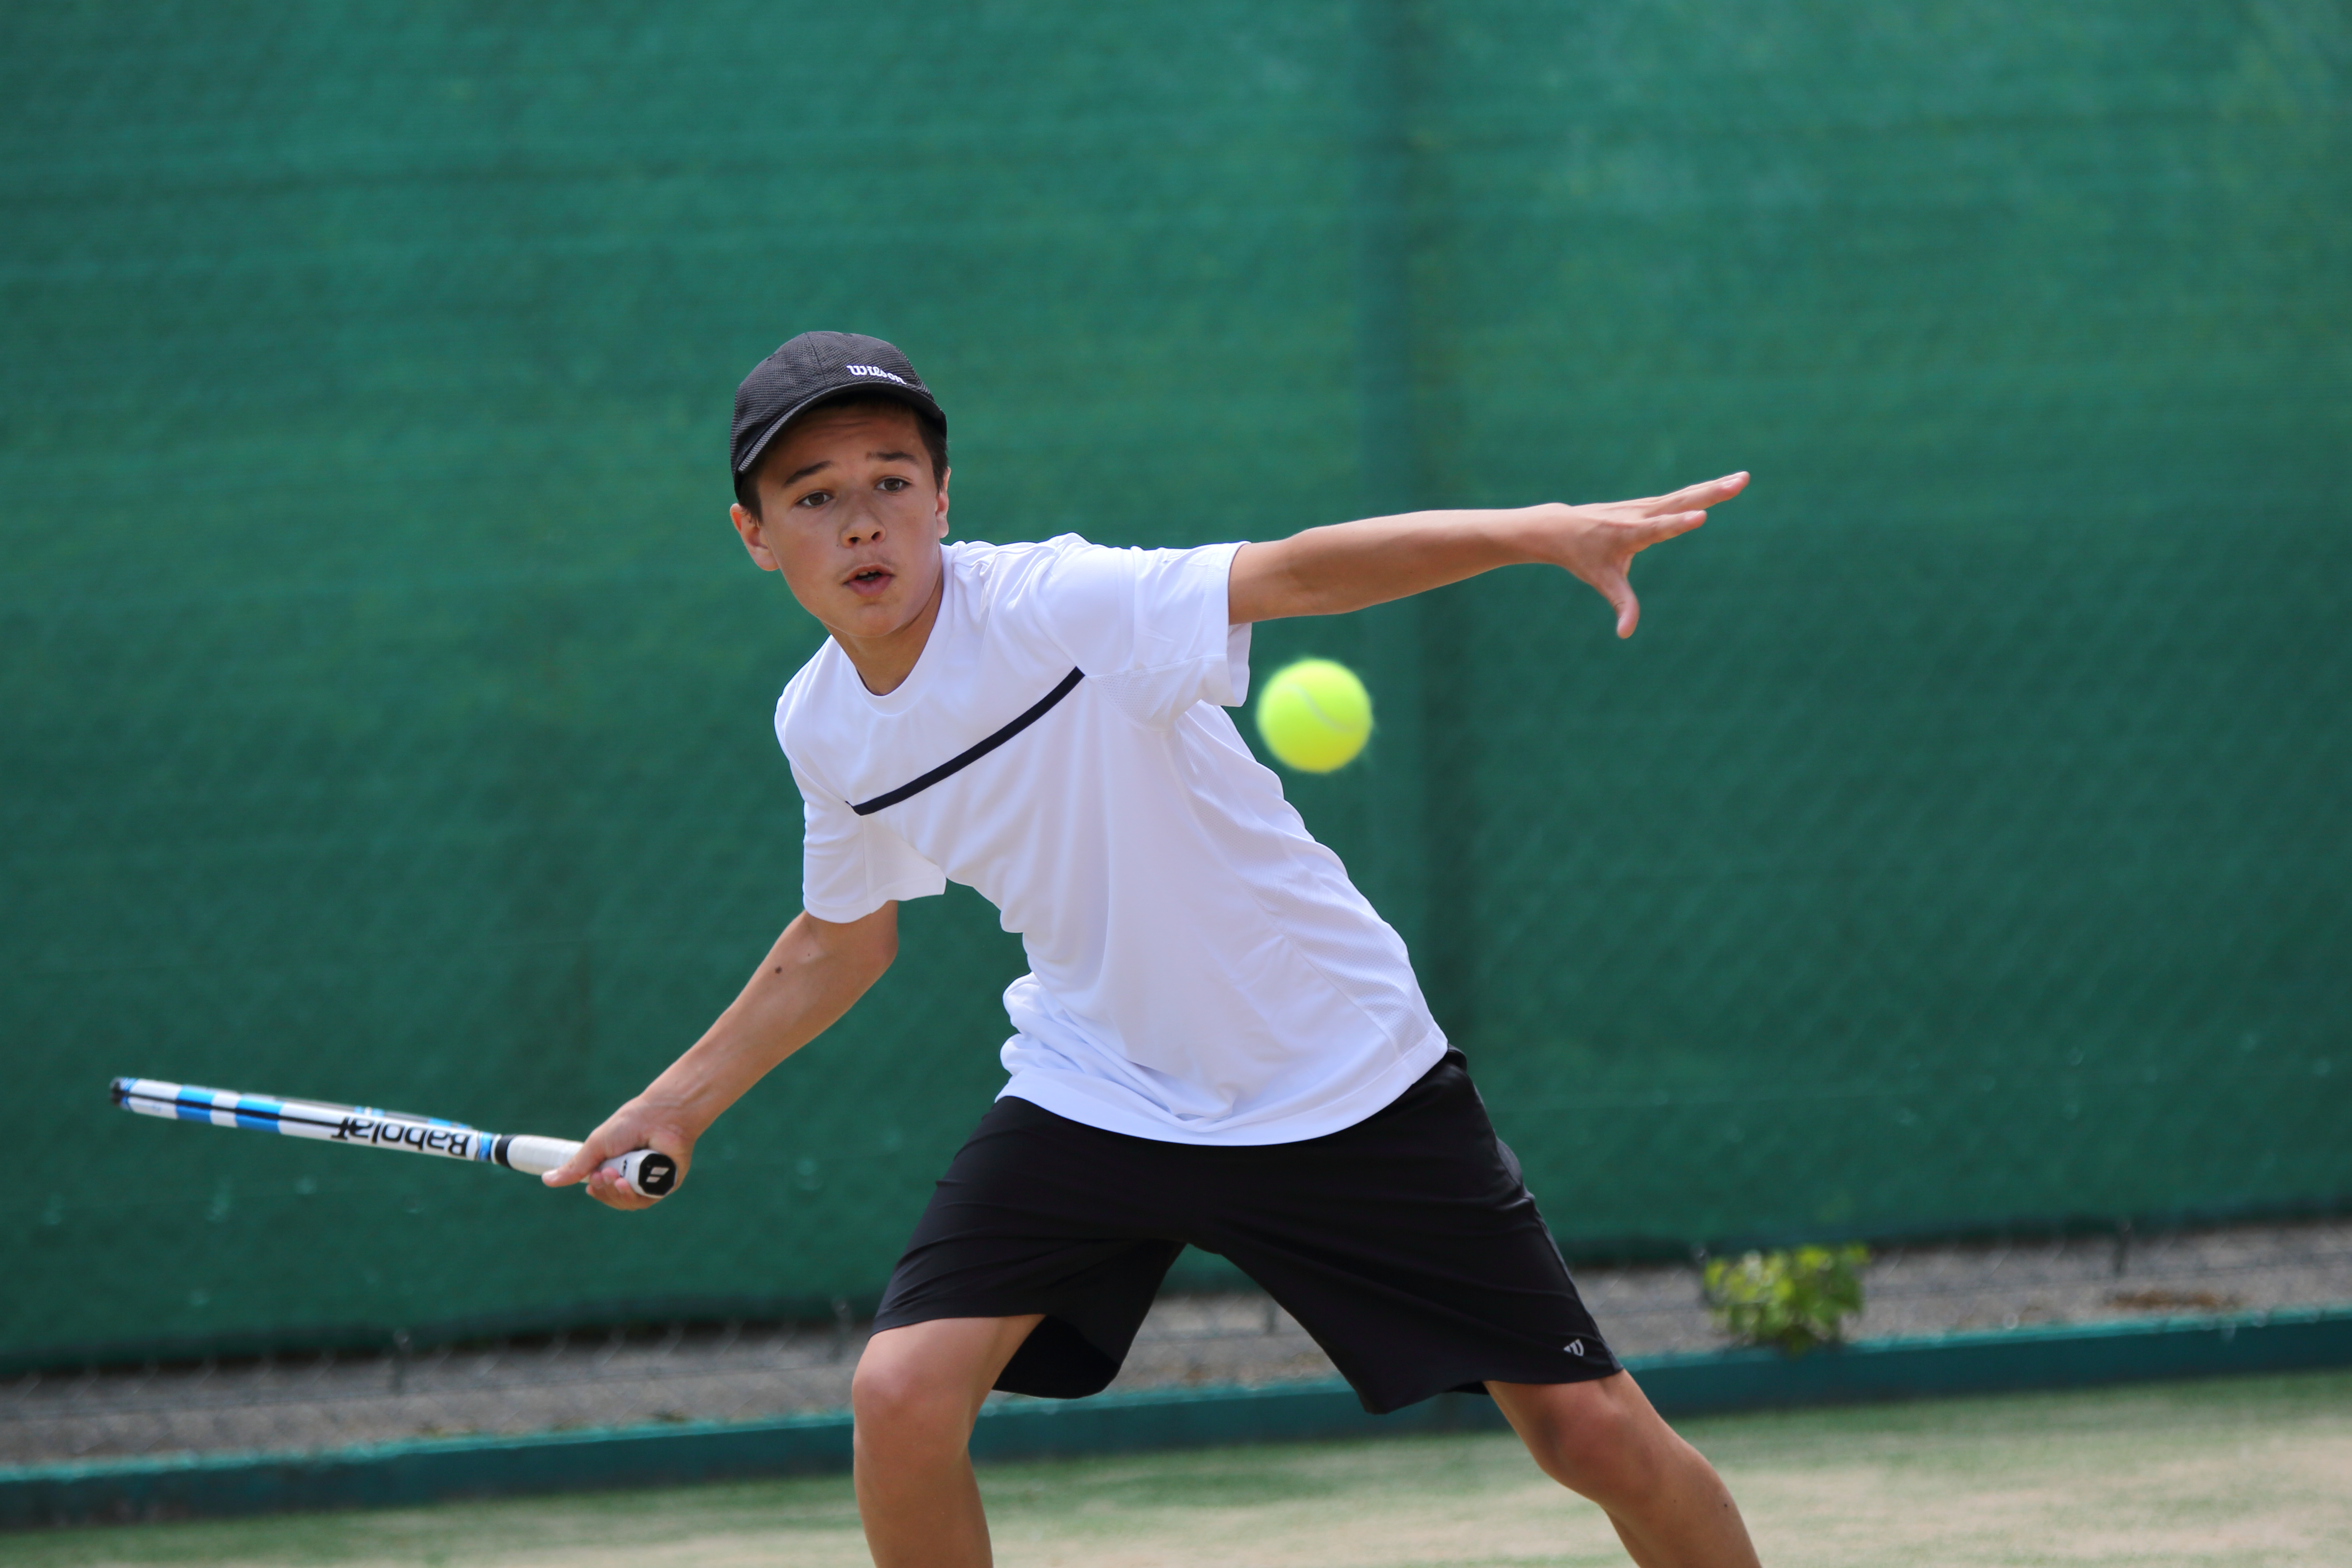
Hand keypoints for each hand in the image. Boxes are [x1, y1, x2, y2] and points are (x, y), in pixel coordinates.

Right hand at [544, 1097, 698, 1211]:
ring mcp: (649, 1181)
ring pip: (627, 1203)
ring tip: (614, 1175)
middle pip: (613, 1198)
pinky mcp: (664, 1184)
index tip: (591, 1182)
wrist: (660, 1115)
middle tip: (602, 1173)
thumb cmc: (631, 1123)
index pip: (603, 1190)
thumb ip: (576, 1165)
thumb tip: (547, 1180)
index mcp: (617, 1166)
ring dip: (616, 1193)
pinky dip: (632, 1195)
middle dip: (604, 1190)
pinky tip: (624, 1184)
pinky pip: (645, 1200)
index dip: (597, 1190)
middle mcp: (633, 1176)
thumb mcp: (597, 1145)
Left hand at [1535, 472, 1747, 637]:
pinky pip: (1679, 496)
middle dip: (1711, 492)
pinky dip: (1702, 489)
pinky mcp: (1648, 504)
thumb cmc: (1583, 557)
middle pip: (1680, 502)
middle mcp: (1641, 515)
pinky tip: (1722, 484)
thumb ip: (1621, 604)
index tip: (1701, 515)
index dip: (1680, 523)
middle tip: (1740, 482)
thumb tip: (1625, 634)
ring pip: (1684, 495)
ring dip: (1714, 487)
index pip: (1660, 528)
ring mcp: (1645, 506)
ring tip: (1742, 479)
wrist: (1561, 528)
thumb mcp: (1602, 581)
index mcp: (1631, 533)